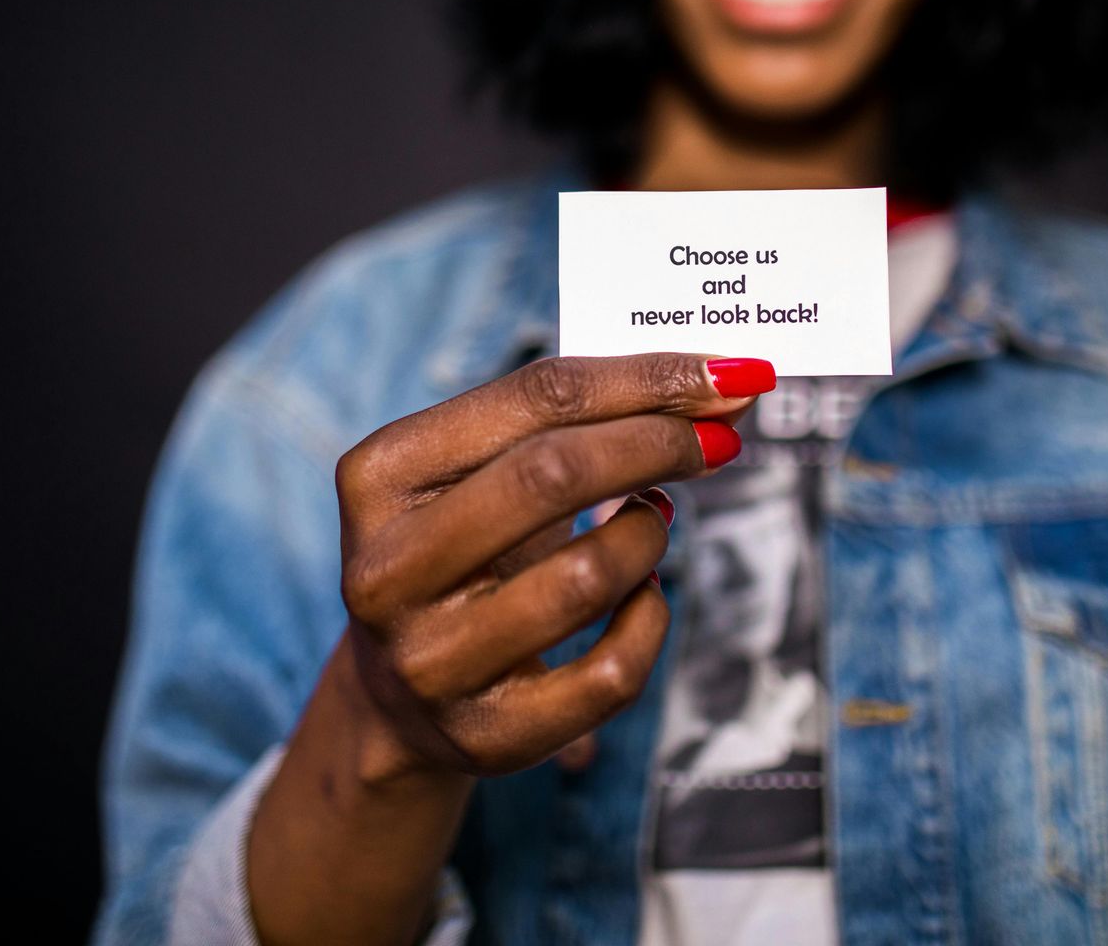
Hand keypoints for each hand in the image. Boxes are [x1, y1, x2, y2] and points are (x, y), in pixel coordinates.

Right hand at [332, 353, 770, 781]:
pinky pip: (612, 671)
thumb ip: (573, 420)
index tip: (728, 374)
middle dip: (658, 444)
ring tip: (654, 523)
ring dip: (649, 535)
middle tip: (716, 439)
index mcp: (379, 476)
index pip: (535, 398)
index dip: (645, 380)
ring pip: (589, 575)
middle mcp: (389, 568)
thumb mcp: (480, 471)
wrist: (398, 696)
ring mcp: (431, 660)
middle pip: (555, 473)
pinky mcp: (486, 734)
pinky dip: (651, 620)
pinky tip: (644, 596)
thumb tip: (721, 387)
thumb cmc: (464, 549)